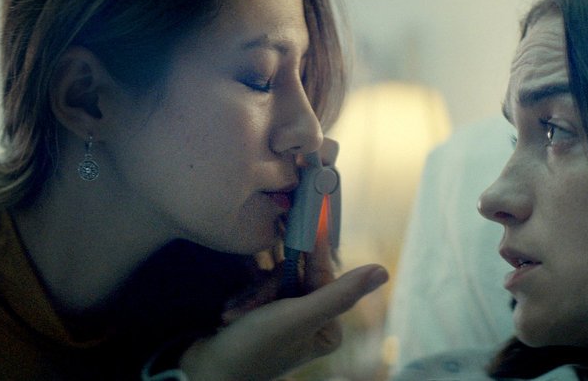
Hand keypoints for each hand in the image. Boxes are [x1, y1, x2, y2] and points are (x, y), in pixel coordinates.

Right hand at [178, 241, 386, 380]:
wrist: (204, 370)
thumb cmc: (255, 346)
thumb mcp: (299, 316)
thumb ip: (340, 293)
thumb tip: (383, 270)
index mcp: (328, 328)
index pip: (322, 275)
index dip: (307, 254)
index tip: (301, 222)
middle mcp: (311, 323)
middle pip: (296, 276)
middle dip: (269, 286)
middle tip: (251, 306)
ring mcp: (286, 320)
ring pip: (274, 280)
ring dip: (253, 295)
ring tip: (235, 316)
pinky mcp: (262, 317)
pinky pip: (258, 290)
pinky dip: (244, 298)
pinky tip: (231, 313)